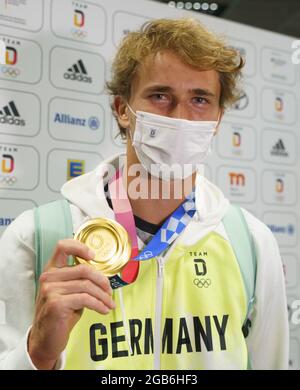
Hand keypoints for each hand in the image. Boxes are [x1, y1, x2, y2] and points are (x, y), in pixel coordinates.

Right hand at [28, 239, 114, 368]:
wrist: (46, 338)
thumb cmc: (60, 313)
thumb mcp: (68, 291)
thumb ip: (79, 279)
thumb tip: (103, 275)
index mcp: (51, 270)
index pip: (62, 246)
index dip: (79, 247)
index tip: (93, 256)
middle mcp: (49, 277)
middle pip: (84, 269)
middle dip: (102, 280)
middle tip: (109, 290)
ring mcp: (51, 290)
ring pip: (87, 286)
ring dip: (103, 296)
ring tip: (109, 303)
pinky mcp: (56, 304)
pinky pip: (85, 299)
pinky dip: (99, 304)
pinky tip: (104, 309)